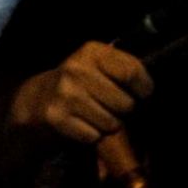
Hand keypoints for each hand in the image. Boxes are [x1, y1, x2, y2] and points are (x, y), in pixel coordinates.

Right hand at [11, 41, 153, 143]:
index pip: (132, 72)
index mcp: (91, 51)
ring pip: (111, 123)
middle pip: (126, 103)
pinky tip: (81, 123)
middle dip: (123, 110)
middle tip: (109, 105)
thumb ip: (121, 69)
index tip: (142, 93)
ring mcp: (66, 93)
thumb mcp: (95, 64)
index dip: (144, 88)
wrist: (36, 100)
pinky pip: (94, 136)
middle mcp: (77, 69)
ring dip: (107, 125)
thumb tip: (151, 89)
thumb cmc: (77, 82)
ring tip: (93, 114)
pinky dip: (92, 135)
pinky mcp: (58, 117)